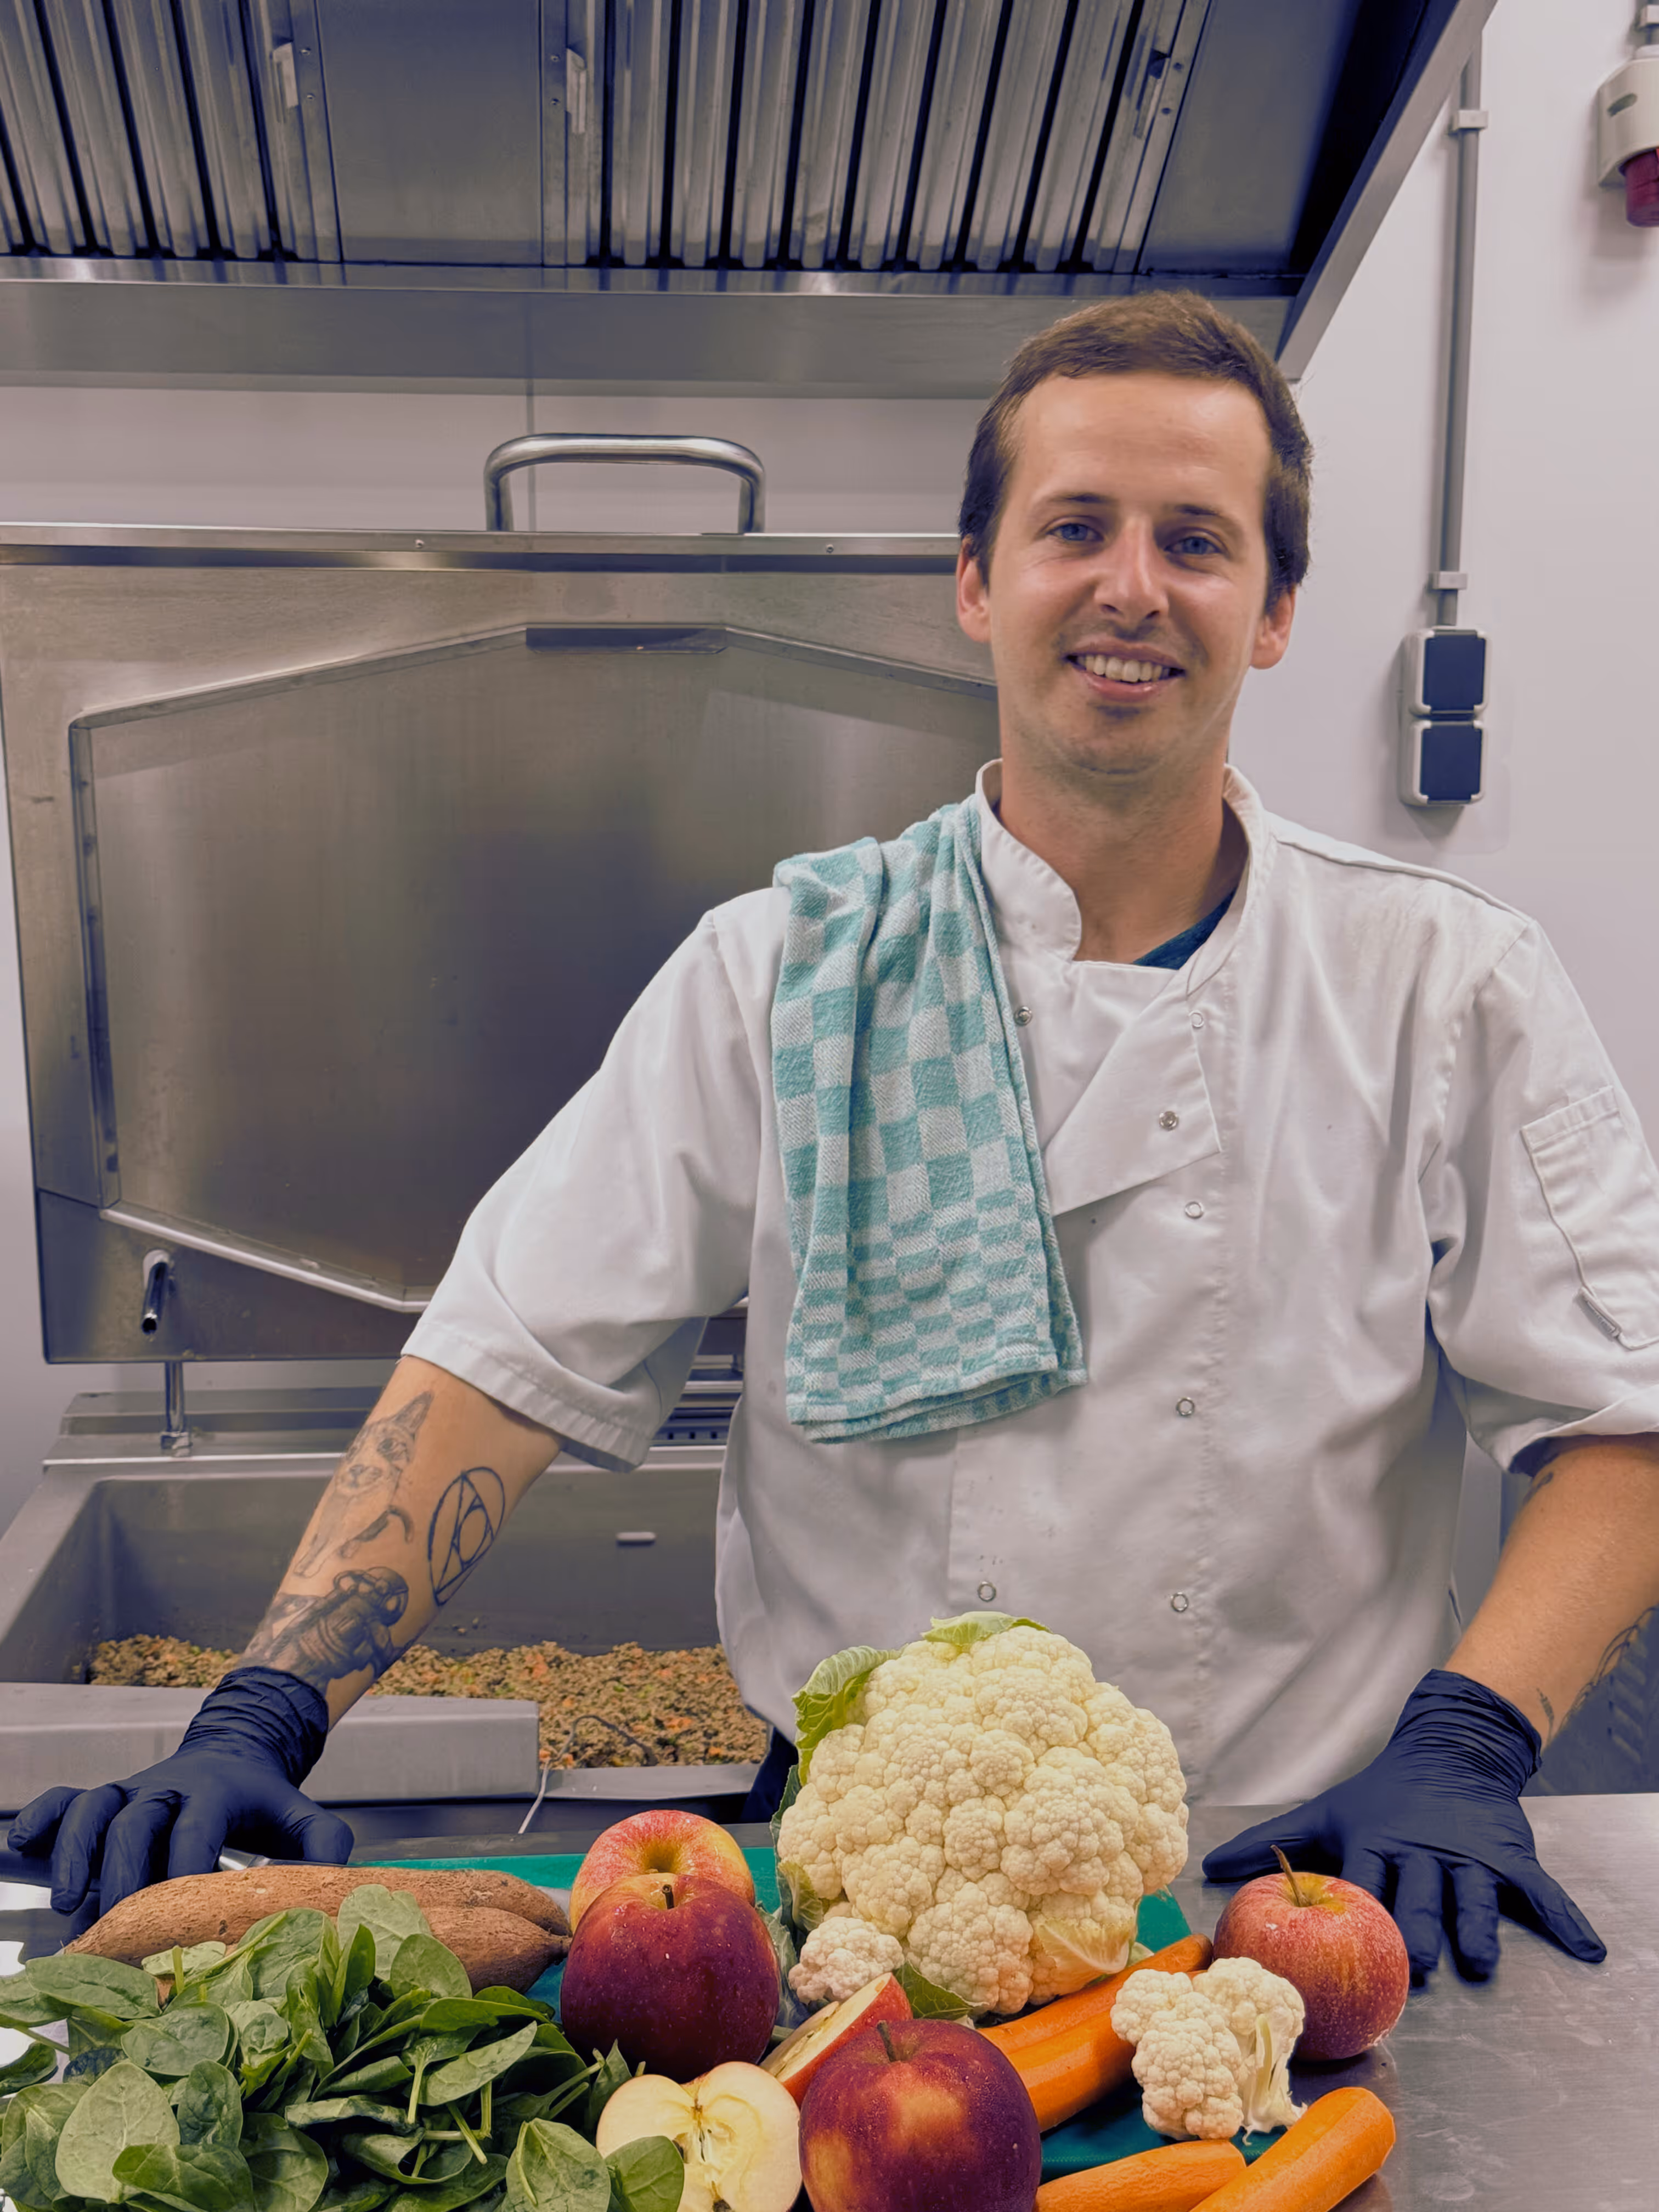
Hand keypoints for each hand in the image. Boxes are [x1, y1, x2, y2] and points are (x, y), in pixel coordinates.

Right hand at [6, 1667, 353, 1915]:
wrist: (235, 1751)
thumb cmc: (262, 1802)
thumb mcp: (299, 1815)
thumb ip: (322, 1845)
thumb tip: (331, 1888)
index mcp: (217, 1792)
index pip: (196, 1828)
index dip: (183, 1868)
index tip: (175, 1915)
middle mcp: (168, 1787)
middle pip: (135, 1820)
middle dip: (121, 1873)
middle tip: (112, 1924)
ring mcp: (132, 1789)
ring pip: (93, 1807)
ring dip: (75, 1851)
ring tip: (66, 1903)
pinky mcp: (106, 1796)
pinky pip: (65, 1797)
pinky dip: (41, 1818)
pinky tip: (21, 1848)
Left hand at [1200, 1669, 1604, 1979]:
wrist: (1448, 1750)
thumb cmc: (1379, 1796)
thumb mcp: (1324, 1813)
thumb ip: (1272, 1844)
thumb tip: (1209, 1866)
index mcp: (1377, 1842)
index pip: (1364, 1880)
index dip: (1357, 1909)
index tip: (1349, 1944)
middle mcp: (1424, 1851)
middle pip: (1421, 1895)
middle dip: (1418, 1927)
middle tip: (1416, 1962)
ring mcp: (1470, 1856)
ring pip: (1476, 1896)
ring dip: (1478, 1928)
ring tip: (1480, 1960)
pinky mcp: (1510, 1856)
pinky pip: (1542, 1892)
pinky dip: (1566, 1918)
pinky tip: (1588, 1948)